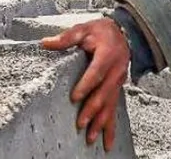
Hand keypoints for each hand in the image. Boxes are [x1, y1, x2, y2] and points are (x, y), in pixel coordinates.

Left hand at [40, 17, 131, 151]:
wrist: (125, 33)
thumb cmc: (102, 31)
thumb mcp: (84, 28)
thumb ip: (66, 38)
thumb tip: (45, 43)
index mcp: (107, 55)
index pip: (96, 73)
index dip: (86, 85)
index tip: (75, 98)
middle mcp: (115, 71)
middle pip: (104, 94)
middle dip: (92, 110)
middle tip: (80, 123)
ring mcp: (118, 82)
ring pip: (110, 105)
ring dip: (101, 122)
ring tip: (91, 137)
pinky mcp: (118, 89)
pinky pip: (114, 108)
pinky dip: (110, 125)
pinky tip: (106, 141)